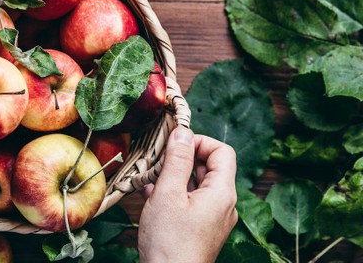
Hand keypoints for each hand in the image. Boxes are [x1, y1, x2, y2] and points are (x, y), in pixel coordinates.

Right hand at [138, 127, 237, 262]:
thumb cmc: (170, 242)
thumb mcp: (169, 193)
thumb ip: (177, 160)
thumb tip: (183, 131)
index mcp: (222, 193)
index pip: (222, 151)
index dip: (199, 141)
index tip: (175, 144)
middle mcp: (224, 205)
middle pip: (209, 167)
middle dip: (182, 158)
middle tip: (157, 159)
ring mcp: (213, 219)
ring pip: (197, 185)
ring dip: (174, 176)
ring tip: (149, 179)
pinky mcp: (201, 230)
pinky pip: (191, 202)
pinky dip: (174, 194)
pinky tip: (151, 196)